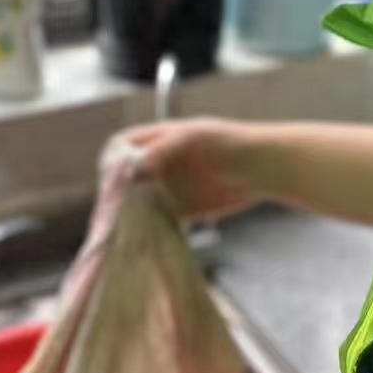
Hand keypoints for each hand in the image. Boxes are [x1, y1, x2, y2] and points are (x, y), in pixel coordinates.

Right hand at [118, 118, 268, 221]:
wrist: (260, 168)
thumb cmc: (228, 143)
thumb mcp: (192, 137)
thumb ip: (161, 150)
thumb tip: (132, 169)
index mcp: (156, 139)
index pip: (119, 148)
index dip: (112, 160)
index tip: (112, 176)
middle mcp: (156, 164)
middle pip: (123, 177)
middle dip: (116, 191)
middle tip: (116, 206)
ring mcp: (166, 187)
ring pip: (135, 201)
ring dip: (129, 212)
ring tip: (126, 224)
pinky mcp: (179, 210)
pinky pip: (155, 219)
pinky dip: (148, 227)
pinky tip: (146, 235)